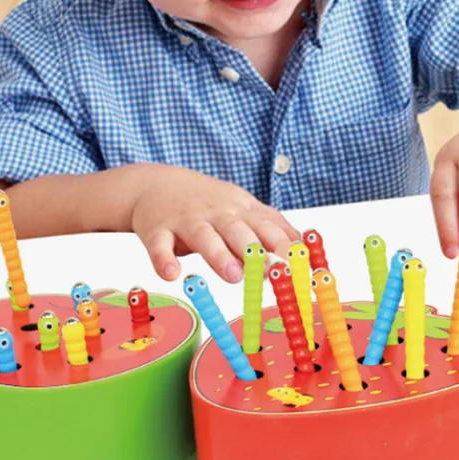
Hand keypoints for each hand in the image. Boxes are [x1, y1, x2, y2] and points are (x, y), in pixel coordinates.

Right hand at [130, 166, 298, 282]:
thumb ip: (271, 226)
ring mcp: (186, 220)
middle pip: (238, 230)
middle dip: (256, 251)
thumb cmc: (205, 202)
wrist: (154, 183)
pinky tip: (172, 274)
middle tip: (273, 273)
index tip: (300, 267)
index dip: (284, 246)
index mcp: (239, 209)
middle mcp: (216, 213)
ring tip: (233, 275)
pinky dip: (164, 259)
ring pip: (204, 236)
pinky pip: (160, 245)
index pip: (267, 226)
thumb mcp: (242, 206)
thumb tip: (305, 249)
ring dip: (218, 255)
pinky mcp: (157, 230)